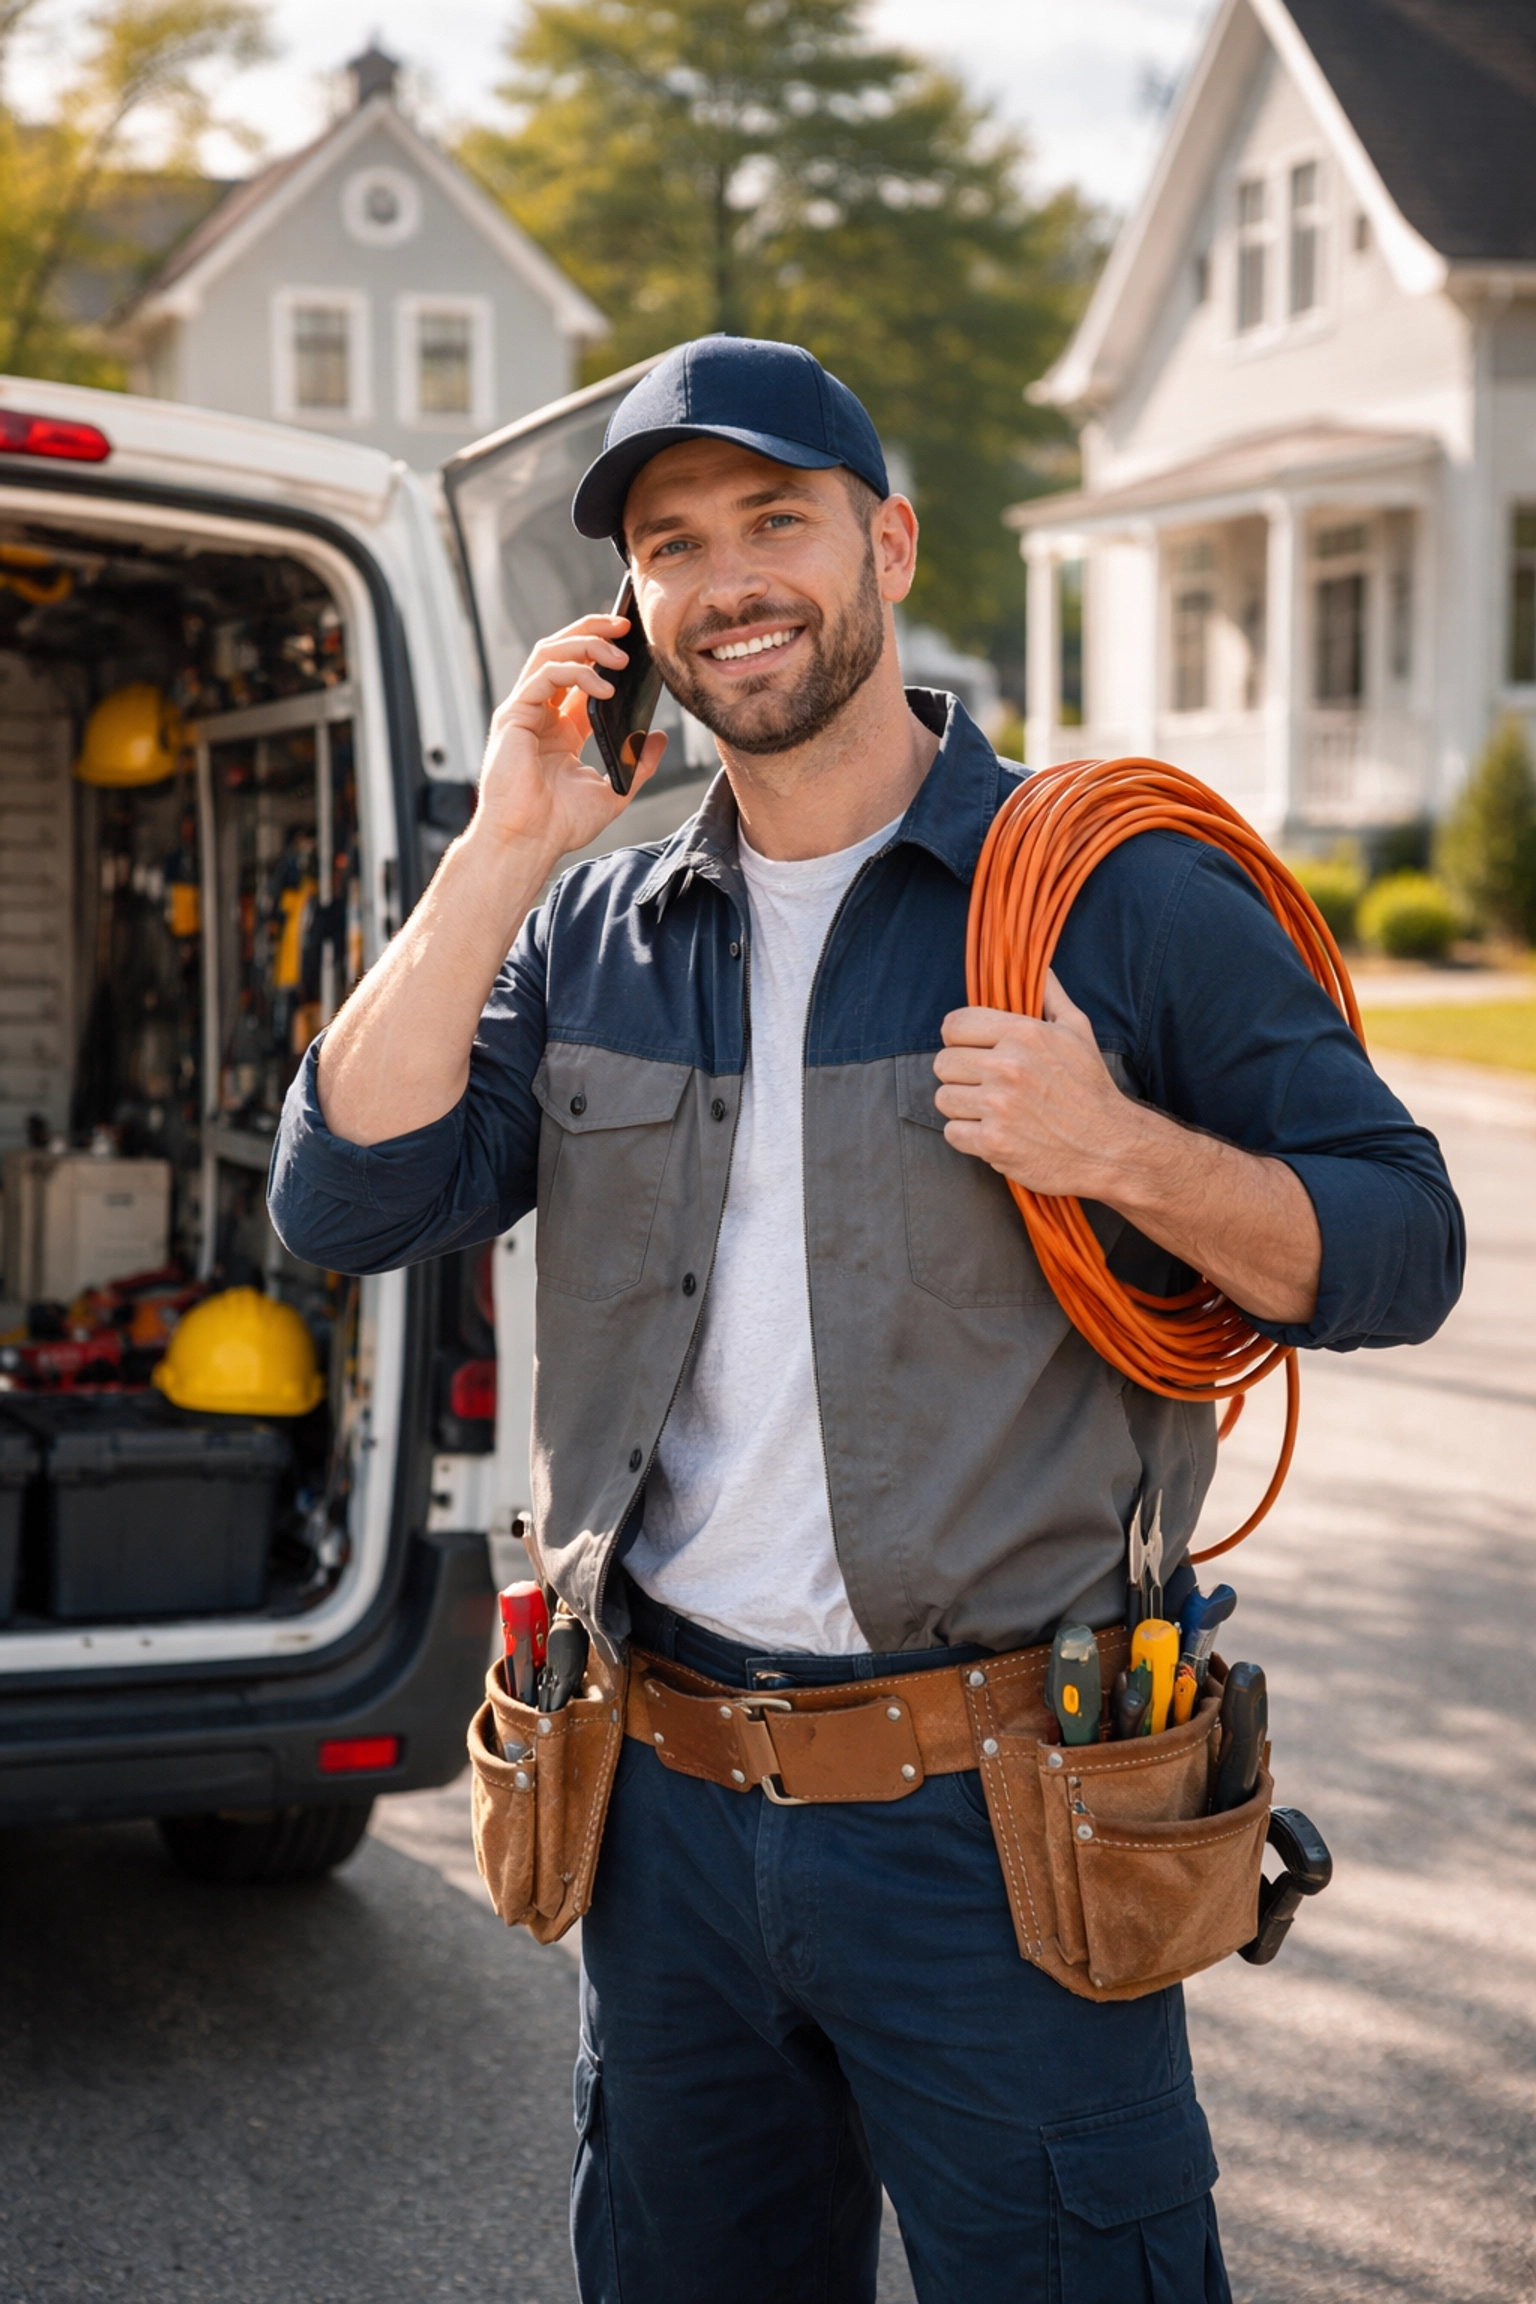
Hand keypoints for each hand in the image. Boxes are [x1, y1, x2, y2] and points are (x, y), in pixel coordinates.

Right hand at [473, 614, 667, 864]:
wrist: (529, 843)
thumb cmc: (559, 824)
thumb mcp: (613, 790)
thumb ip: (637, 763)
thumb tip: (658, 737)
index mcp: (560, 728)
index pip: (580, 673)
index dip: (604, 652)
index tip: (634, 640)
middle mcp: (540, 713)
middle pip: (561, 652)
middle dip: (593, 631)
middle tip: (625, 625)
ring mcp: (524, 712)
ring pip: (549, 654)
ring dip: (586, 644)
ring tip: (619, 653)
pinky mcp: (513, 716)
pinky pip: (544, 676)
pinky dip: (575, 672)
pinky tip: (604, 686)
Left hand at [934, 971, 1141, 1198]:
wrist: (1109, 1146)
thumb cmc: (1090, 1087)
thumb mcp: (1077, 1029)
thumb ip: (1049, 994)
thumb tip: (1037, 965)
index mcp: (1024, 1034)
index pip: (954, 1025)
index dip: (958, 1037)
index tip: (970, 1048)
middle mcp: (1007, 1068)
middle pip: (943, 1063)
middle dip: (959, 1073)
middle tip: (982, 1083)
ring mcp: (998, 1107)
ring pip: (944, 1099)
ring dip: (961, 1106)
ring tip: (989, 1108)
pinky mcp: (994, 1143)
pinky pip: (952, 1133)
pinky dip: (967, 1136)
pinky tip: (992, 1131)